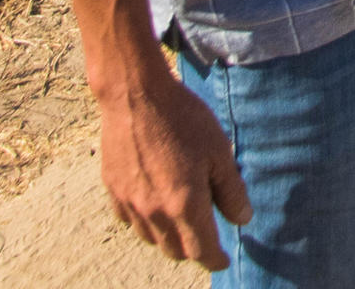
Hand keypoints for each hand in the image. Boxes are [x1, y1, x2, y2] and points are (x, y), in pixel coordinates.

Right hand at [97, 68, 252, 269]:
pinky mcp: (112, 189)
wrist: (135, 94)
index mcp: (184, 204)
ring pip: (151, 239)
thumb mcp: (219, 151)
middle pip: (174, 250)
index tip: (223, 259)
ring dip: (168, 237)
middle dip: (193, 249)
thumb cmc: (184, 119)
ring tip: (182, 220)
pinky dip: (144, 221)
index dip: (215, 259)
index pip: (201, 250)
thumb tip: (242, 219)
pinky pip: (129, 220)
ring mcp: (129, 202)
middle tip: (206, 236)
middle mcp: (154, 211)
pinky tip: (154, 204)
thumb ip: (231, 190)